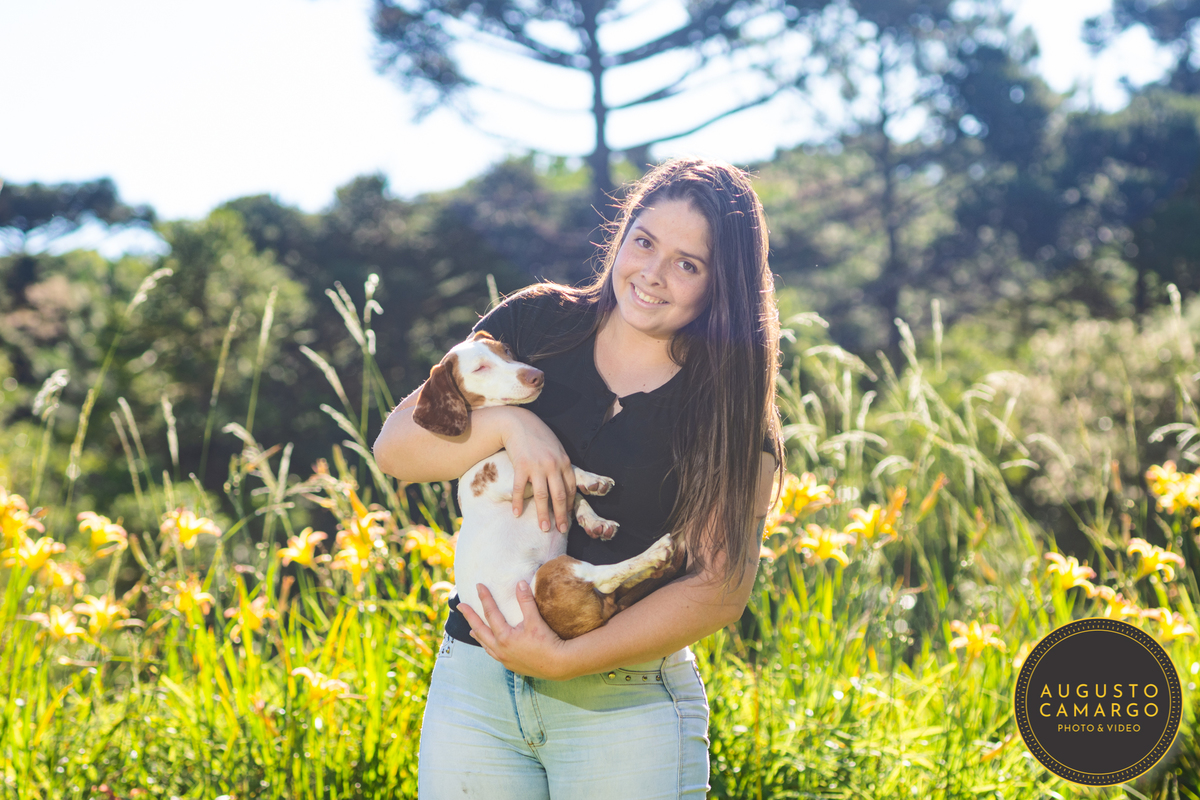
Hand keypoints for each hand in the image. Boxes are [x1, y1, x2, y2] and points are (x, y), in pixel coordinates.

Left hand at [459, 581, 571, 679]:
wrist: (558, 665)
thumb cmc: (547, 642)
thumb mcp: (536, 620)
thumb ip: (526, 601)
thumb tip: (519, 583)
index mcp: (504, 636)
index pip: (490, 613)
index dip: (485, 598)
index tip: (479, 586)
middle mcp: (500, 649)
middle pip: (480, 630)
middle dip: (470, 617)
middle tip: (460, 606)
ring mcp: (504, 659)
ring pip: (485, 645)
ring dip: (477, 635)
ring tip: (470, 629)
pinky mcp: (511, 665)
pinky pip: (493, 655)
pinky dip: (488, 647)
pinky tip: (489, 646)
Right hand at [498, 408, 575, 533]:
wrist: (518, 423)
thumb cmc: (538, 437)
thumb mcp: (555, 448)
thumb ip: (560, 465)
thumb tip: (563, 484)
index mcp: (564, 462)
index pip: (570, 489)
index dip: (569, 505)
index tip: (567, 517)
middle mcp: (553, 465)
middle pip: (559, 495)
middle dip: (561, 515)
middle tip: (560, 530)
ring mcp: (537, 466)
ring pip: (542, 496)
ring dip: (543, 514)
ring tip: (544, 529)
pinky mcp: (521, 466)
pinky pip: (520, 488)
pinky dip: (518, 502)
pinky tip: (517, 514)